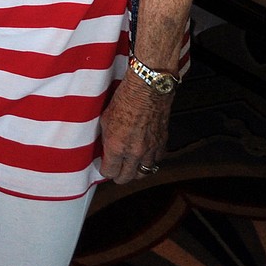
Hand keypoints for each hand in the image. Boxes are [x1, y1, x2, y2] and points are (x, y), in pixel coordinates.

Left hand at [98, 69, 172, 183]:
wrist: (147, 88)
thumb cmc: (125, 97)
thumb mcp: (105, 118)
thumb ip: (105, 137)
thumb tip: (105, 147)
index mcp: (117, 146)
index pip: (110, 172)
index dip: (105, 171)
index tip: (104, 167)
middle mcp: (134, 152)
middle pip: (126, 177)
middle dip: (119, 176)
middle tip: (116, 171)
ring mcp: (150, 149)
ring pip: (144, 173)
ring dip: (136, 171)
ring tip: (131, 167)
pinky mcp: (162, 143)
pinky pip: (157, 161)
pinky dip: (151, 161)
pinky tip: (146, 156)